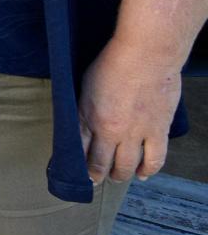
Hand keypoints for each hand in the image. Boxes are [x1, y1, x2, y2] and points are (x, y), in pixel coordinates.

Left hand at [79, 35, 182, 181]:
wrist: (146, 55)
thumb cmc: (113, 61)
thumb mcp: (86, 83)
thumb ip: (84, 106)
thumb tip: (82, 119)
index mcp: (89, 116)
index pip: (79, 148)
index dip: (77, 163)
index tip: (76, 171)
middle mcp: (111, 130)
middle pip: (101, 162)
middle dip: (97, 175)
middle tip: (96, 179)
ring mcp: (136, 133)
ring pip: (126, 166)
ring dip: (120, 175)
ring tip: (117, 178)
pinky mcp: (158, 131)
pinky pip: (154, 159)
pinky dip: (148, 170)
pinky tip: (142, 175)